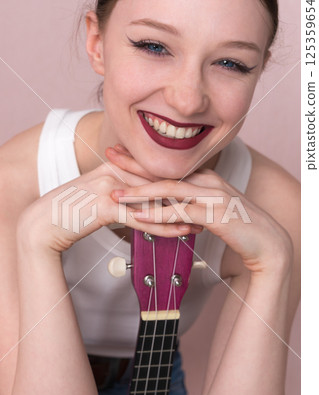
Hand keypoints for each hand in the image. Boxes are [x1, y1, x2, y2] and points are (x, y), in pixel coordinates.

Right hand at [17, 160, 194, 254]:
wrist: (46, 221)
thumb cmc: (74, 210)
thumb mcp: (101, 193)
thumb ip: (122, 189)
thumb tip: (143, 196)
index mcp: (115, 166)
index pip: (153, 172)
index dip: (179, 181)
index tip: (199, 191)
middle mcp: (115, 172)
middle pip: (158, 183)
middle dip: (186, 196)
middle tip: (209, 206)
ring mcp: (110, 188)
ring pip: (153, 201)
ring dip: (181, 213)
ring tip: (202, 221)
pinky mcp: (105, 207)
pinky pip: (141, 218)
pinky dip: (163, 226)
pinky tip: (181, 231)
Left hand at [110, 168, 292, 277]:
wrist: (268, 242)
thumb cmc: (239, 225)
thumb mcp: (212, 208)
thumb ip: (192, 202)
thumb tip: (170, 206)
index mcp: (205, 177)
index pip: (168, 165)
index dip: (143, 158)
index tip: (120, 152)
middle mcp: (208, 181)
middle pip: (165, 170)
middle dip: (134, 164)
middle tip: (108, 155)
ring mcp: (213, 196)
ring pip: (170, 190)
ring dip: (140, 193)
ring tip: (115, 194)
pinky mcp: (217, 215)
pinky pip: (182, 213)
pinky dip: (160, 216)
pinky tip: (141, 218)